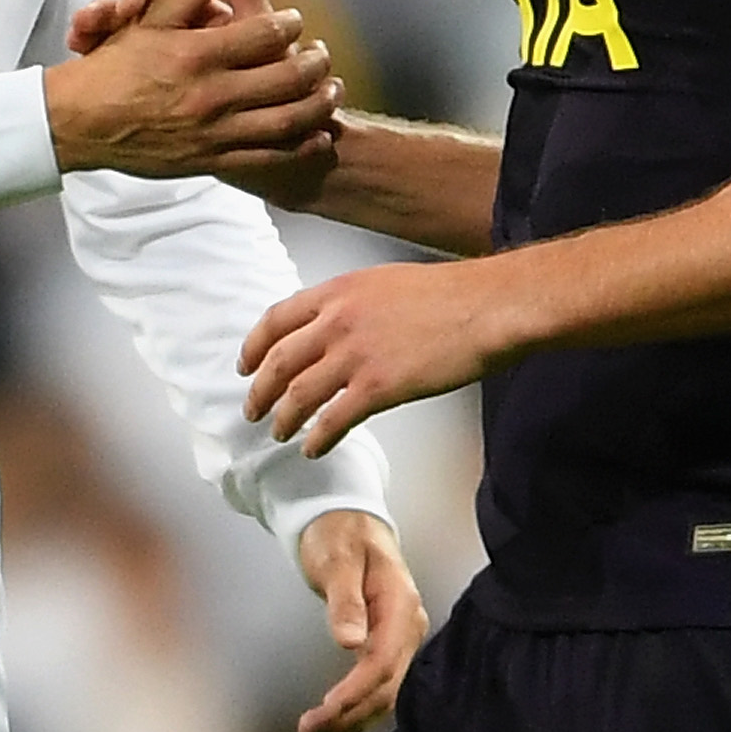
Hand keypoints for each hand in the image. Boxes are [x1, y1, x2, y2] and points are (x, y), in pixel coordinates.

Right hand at [44, 0, 342, 178]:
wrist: (81, 126)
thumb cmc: (112, 70)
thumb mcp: (150, 21)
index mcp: (198, 54)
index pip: (266, 33)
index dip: (290, 23)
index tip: (296, 20)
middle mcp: (211, 95)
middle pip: (288, 76)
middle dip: (315, 63)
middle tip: (323, 54)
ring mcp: (214, 132)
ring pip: (287, 119)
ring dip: (318, 102)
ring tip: (331, 89)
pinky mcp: (212, 161)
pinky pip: (268, 155)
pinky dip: (300, 144)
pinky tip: (315, 132)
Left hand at [241, 260, 522, 456]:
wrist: (485, 307)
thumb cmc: (447, 295)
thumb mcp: (384, 283)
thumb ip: (350, 303)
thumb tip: (332, 324)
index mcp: (337, 292)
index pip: (276, 320)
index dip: (254, 347)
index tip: (245, 365)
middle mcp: (337, 321)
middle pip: (279, 361)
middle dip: (260, 390)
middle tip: (251, 409)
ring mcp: (356, 355)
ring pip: (300, 394)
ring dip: (284, 417)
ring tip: (278, 433)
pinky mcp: (379, 387)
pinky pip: (335, 420)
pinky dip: (318, 437)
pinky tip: (313, 448)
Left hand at [292, 509, 426, 731]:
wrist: (348, 518)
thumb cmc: (340, 533)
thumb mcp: (337, 558)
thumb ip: (344, 600)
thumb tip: (350, 642)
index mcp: (400, 603)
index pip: (382, 661)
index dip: (354, 691)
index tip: (325, 709)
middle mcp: (407, 625)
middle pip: (386, 685)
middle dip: (350, 713)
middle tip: (309, 728)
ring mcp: (401, 636)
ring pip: (385, 691)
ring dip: (353, 716)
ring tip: (315, 729)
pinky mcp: (389, 643)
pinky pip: (379, 683)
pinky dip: (358, 705)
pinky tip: (336, 716)